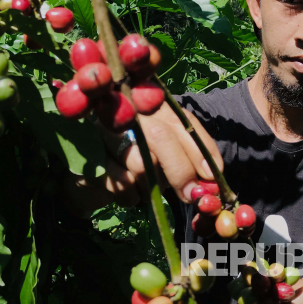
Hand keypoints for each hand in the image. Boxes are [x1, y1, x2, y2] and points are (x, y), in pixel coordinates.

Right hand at [62, 101, 222, 215]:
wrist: (91, 178)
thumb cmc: (135, 164)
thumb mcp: (165, 157)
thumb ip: (188, 159)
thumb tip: (212, 177)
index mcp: (149, 106)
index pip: (180, 121)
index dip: (199, 149)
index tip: (212, 176)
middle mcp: (125, 111)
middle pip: (161, 136)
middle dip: (180, 171)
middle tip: (191, 195)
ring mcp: (103, 133)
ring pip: (141, 164)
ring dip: (153, 188)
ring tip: (150, 190)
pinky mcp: (90, 159)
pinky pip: (123, 185)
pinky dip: (133, 198)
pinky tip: (130, 194)